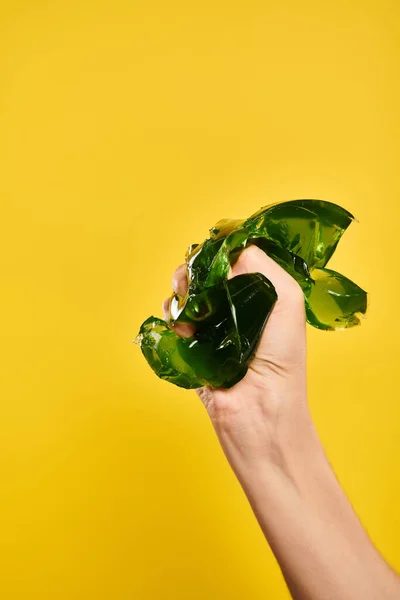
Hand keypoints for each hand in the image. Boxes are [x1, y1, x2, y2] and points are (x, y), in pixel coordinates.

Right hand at [163, 245, 312, 472]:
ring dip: (181, 295)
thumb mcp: (286, 300)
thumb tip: (224, 253)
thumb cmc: (281, 359)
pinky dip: (171, 317)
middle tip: (192, 283)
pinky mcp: (192, 346)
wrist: (258, 412)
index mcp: (262, 294)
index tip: (209, 256)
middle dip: (194, 271)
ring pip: (186, 295)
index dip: (218, 253)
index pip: (233, 259)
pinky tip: (182, 328)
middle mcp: (237, 307)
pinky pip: (173, 321)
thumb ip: (260, 266)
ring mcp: (213, 327)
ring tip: (187, 310)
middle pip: (205, 273)